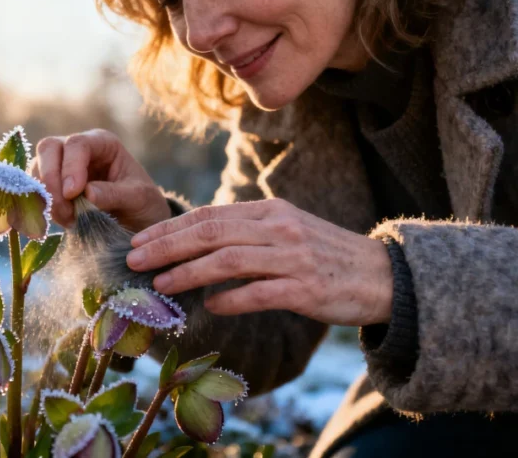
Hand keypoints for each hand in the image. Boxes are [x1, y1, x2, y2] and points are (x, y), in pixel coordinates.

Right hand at [30, 128, 171, 231]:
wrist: (138, 220)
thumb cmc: (142, 203)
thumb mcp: (138, 198)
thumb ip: (114, 194)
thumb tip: (87, 193)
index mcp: (103, 143)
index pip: (77, 144)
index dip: (70, 167)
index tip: (73, 194)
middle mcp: (78, 149)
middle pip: (49, 148)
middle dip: (51, 178)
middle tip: (65, 208)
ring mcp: (62, 165)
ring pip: (37, 168)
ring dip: (47, 196)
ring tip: (69, 219)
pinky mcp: (53, 185)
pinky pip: (36, 189)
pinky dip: (42, 205)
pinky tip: (62, 220)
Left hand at [125, 198, 393, 326]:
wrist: (383, 276)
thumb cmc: (324, 256)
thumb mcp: (284, 232)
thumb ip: (243, 235)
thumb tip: (194, 249)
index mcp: (269, 212)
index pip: (209, 216)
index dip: (170, 229)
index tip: (139, 241)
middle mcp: (279, 228)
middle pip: (212, 233)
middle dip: (167, 246)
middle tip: (134, 260)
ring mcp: (294, 258)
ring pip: (229, 260)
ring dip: (189, 272)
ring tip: (161, 284)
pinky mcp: (307, 289)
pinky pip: (261, 293)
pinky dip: (232, 299)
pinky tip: (210, 306)